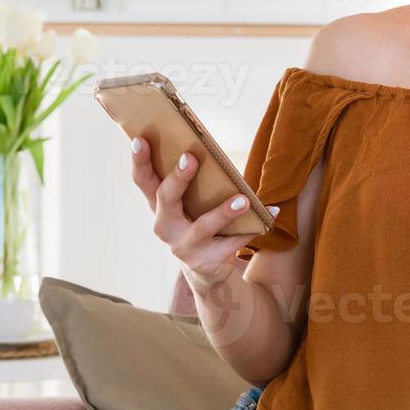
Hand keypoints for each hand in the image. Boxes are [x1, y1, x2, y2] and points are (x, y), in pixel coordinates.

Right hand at [129, 136, 277, 292]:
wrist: (209, 270)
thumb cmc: (200, 222)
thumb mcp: (191, 204)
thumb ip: (192, 182)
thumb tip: (206, 147)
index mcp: (159, 206)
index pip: (143, 180)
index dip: (139, 160)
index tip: (140, 139)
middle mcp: (165, 226)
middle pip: (166, 198)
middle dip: (178, 178)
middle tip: (191, 158)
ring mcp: (183, 246)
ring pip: (202, 227)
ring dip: (224, 212)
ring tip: (243, 200)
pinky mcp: (205, 261)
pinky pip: (231, 242)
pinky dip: (252, 228)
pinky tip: (270, 213)